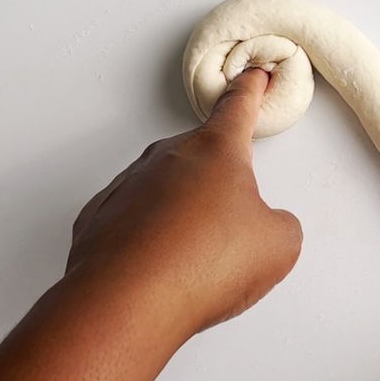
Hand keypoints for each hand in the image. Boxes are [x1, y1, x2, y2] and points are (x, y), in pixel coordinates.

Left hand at [67, 68, 302, 344]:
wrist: (128, 304)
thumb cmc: (204, 263)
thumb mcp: (278, 245)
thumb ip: (280, 224)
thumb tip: (264, 228)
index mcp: (216, 151)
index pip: (238, 108)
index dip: (250, 90)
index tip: (252, 76)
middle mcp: (168, 157)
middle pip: (201, 155)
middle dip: (218, 181)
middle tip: (229, 223)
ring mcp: (128, 185)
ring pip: (166, 188)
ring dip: (183, 212)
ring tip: (194, 258)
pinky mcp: (99, 217)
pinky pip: (133, 217)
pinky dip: (148, 235)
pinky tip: (159, 265)